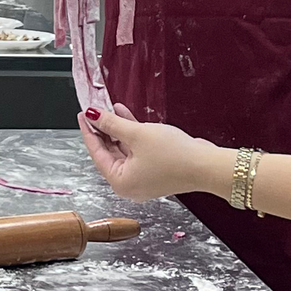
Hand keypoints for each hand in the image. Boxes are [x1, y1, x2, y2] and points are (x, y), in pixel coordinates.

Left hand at [78, 103, 222, 201]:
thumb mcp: (137, 134)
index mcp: (120, 182)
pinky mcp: (155, 170)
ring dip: (117, 128)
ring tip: (108, 107)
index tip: (83, 114)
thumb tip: (93, 115)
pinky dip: (131, 134)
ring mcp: (143, 177)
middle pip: (109, 152)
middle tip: (95, 109)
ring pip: (123, 149)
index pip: (97, 153)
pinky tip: (125, 115)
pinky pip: (137, 150)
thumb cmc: (175, 156)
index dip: (89, 131)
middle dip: (103, 129)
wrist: (207, 166)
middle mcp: (129, 183)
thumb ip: (112, 124)